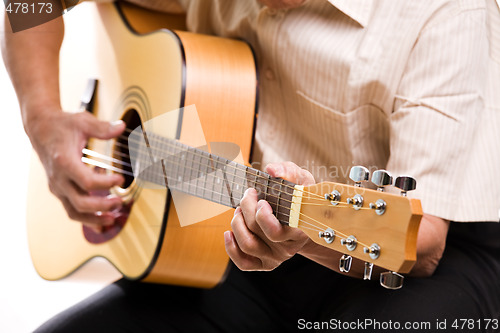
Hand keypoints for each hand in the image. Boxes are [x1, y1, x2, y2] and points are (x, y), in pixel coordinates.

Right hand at [27, 109, 124, 228]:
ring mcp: (57, 187)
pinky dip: (87, 219)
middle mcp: (58, 178)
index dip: (106, 184)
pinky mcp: (59, 191)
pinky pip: (72, 210)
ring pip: (74, 212)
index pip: (87, 182)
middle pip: (81, 202)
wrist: (40, 129)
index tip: (121, 179)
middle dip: (102, 206)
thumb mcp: (83, 121)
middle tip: (120, 202)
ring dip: (94, 219)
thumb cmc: (62, 125)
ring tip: (113, 218)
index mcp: (64, 162)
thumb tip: (121, 126)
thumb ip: (102, 128)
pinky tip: (102, 222)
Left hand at [224, 162, 314, 270]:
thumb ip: (288, 171)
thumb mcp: (300, 179)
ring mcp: (276, 257)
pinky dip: (231, 248)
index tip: (261, 200)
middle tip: (248, 194)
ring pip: (248, 245)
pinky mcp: (265, 264)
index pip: (276, 232)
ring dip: (237, 223)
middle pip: (257, 231)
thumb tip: (271, 170)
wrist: (302, 218)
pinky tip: (229, 232)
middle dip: (246, 207)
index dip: (263, 216)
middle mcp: (289, 247)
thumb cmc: (299, 196)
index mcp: (300, 230)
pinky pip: (244, 263)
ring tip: (239, 210)